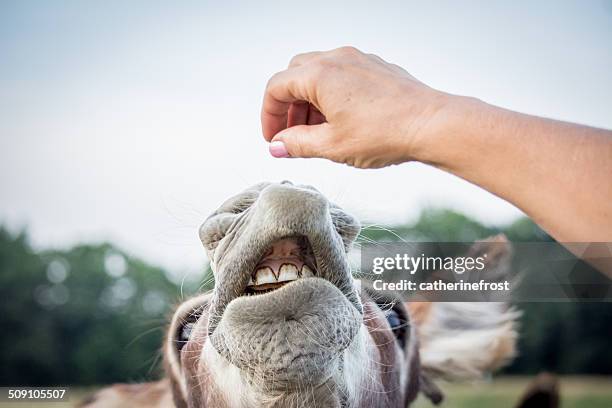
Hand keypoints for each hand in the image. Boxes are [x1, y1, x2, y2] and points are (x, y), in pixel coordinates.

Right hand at [261, 46, 453, 167]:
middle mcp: (337, 59)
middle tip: (292, 134)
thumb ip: (298, 144)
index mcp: (320, 74)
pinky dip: (331, 95)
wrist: (431, 124)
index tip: (274, 139)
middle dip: (288, 106)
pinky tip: (341, 121)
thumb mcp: (333, 146)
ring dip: (309, 101)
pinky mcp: (375, 67)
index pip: (276, 88)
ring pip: (319, 74)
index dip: (269, 115)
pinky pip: (342, 75)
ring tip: (317, 132)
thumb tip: (278, 146)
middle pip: (295, 76)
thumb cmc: (386, 133)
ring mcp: (359, 60)